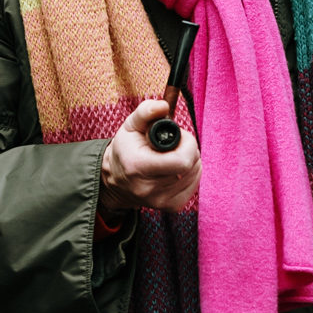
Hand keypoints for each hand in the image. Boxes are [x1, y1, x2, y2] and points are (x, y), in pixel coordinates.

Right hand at [100, 101, 201, 215]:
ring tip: (172, 155)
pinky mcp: (172, 206)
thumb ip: (146, 112)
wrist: (117, 180)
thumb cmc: (126, 149)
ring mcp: (162, 201)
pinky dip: (190, 172)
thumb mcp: (130, 126)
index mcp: (139, 167)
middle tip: (175, 144)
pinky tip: (175, 168)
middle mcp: (150, 188)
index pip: (182, 161)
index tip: (180, 136)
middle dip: (189, 149)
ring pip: (195, 173)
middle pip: (191, 165)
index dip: (188, 144)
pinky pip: (194, 184)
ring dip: (190, 160)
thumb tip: (163, 106)